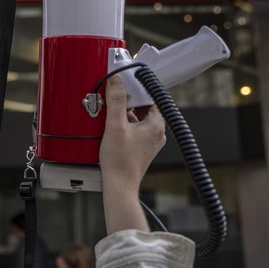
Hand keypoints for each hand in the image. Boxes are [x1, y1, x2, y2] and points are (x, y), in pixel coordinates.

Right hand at [100, 75, 165, 190]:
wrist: (119, 185)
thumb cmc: (120, 161)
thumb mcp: (115, 125)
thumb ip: (116, 101)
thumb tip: (116, 81)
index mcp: (156, 125)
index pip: (151, 98)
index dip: (137, 91)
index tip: (126, 87)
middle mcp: (156, 134)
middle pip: (144, 108)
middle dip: (129, 103)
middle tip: (115, 100)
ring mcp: (150, 142)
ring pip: (139, 120)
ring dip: (126, 115)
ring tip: (111, 115)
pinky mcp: (141, 149)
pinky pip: (135, 131)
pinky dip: (125, 126)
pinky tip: (112, 128)